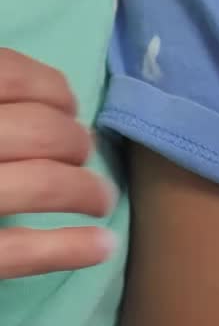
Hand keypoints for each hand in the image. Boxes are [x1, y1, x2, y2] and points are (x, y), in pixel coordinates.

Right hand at [0, 49, 116, 278]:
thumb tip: (43, 96)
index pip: (7, 74)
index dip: (49, 88)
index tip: (67, 105)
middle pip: (37, 131)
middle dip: (73, 142)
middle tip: (81, 154)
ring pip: (42, 184)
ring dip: (85, 191)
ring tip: (100, 201)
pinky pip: (17, 252)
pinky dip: (69, 249)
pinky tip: (101, 246)